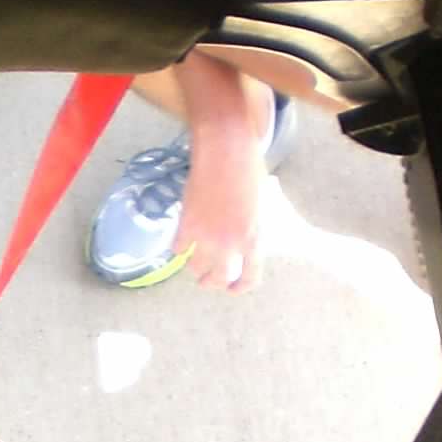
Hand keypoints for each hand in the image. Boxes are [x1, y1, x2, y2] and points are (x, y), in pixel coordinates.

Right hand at [176, 126, 269, 292]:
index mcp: (255, 240)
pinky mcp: (186, 225)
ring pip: (194, 267)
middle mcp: (230, 244)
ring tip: (195, 261)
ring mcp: (206, 237)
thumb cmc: (250, 172)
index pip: (250, 278)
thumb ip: (253, 230)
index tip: (233, 288)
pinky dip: (179, 247)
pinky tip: (182, 242)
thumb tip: (244, 244)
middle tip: (208, 280)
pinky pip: (178, 248)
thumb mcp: (263, 208)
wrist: (226, 152)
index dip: (240, 287)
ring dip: (195, 267)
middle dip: (213, 283)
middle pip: (219, 279)